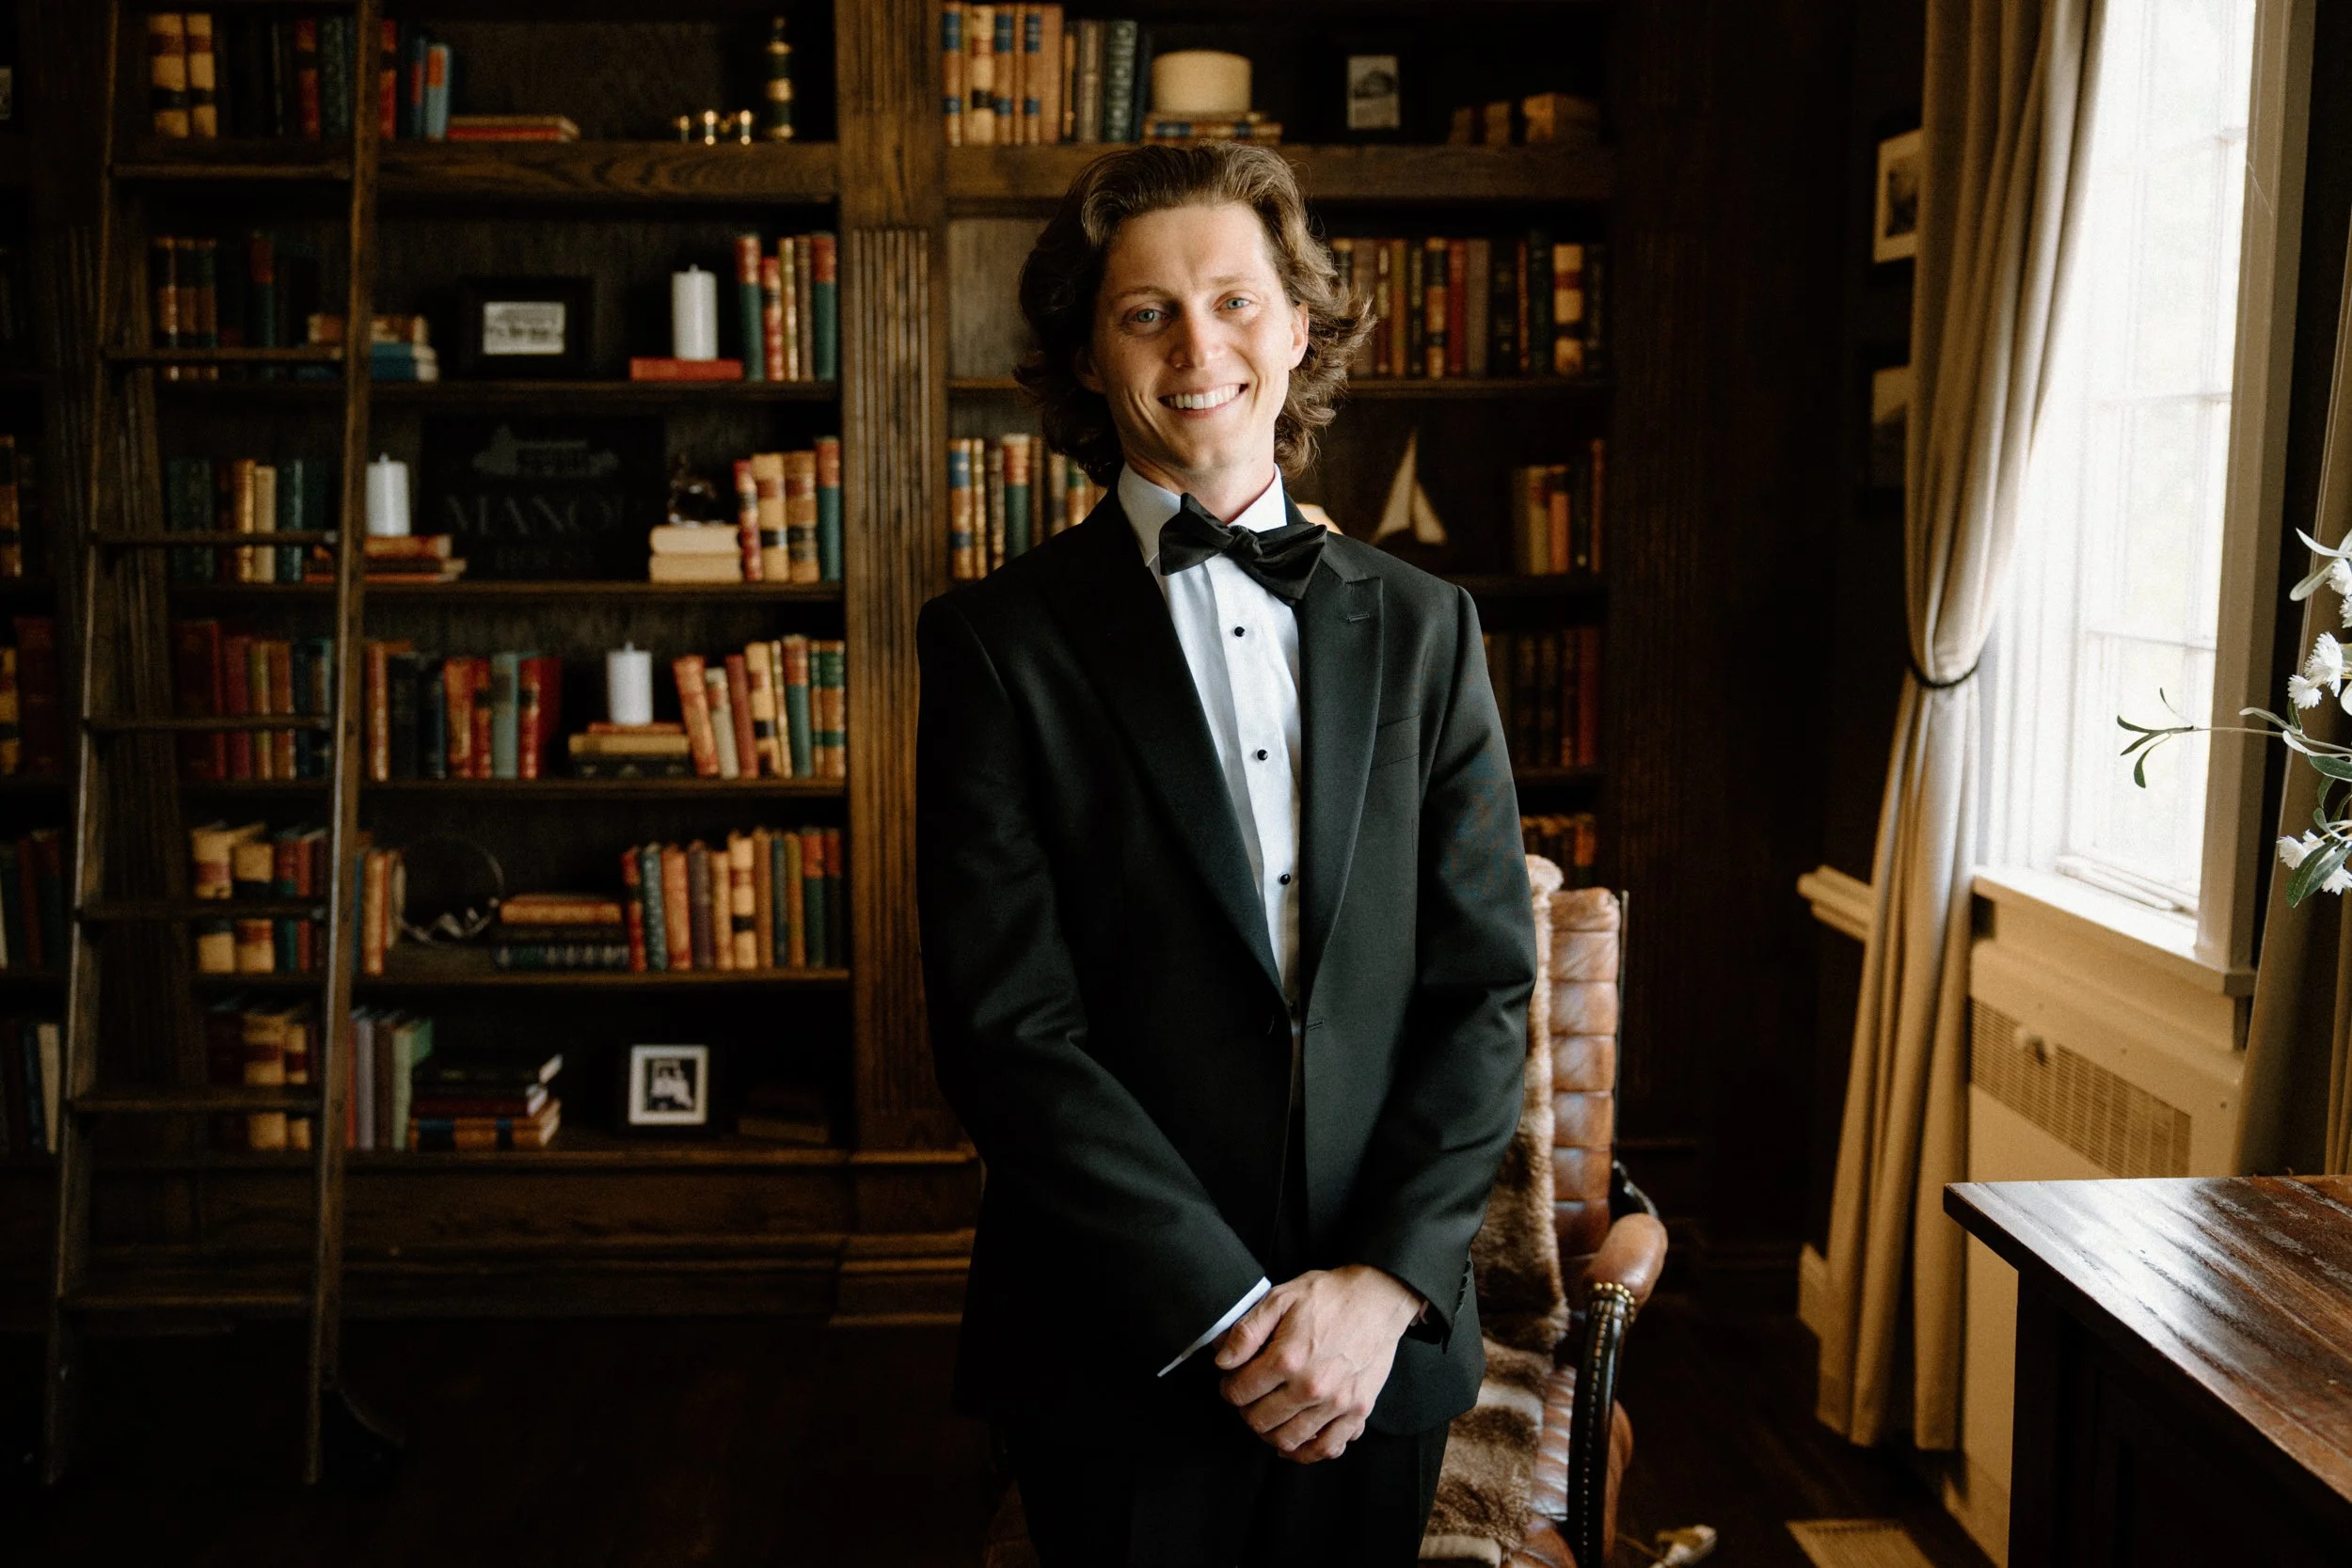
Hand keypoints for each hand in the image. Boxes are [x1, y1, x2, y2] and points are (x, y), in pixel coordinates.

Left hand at [1213, 1265, 1422, 1463]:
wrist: (1376, 1299)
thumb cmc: (1328, 1297)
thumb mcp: (1280, 1299)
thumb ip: (1246, 1331)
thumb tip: (1223, 1361)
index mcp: (1287, 1358)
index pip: (1240, 1392)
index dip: (1229, 1387)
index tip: (1233, 1380)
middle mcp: (1311, 1387)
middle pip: (1260, 1421)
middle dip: (1247, 1410)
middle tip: (1251, 1396)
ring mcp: (1336, 1403)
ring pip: (1289, 1440)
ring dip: (1271, 1433)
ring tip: (1270, 1415)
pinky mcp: (1358, 1411)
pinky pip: (1328, 1448)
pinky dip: (1308, 1452)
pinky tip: (1297, 1440)